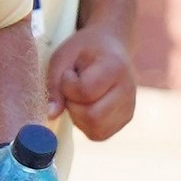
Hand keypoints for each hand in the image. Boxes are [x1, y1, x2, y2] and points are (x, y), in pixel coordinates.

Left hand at [43, 25, 135, 139]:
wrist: (112, 46)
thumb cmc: (85, 49)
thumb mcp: (63, 56)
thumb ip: (54, 84)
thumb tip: (51, 115)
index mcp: (115, 68)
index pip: (85, 92)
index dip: (68, 86)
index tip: (69, 73)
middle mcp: (128, 91)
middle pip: (92, 117)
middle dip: (73, 106)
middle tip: (73, 89)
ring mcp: (129, 108)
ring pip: (96, 131)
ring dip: (79, 117)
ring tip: (80, 97)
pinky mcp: (125, 119)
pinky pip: (99, 134)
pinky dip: (86, 124)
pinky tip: (86, 106)